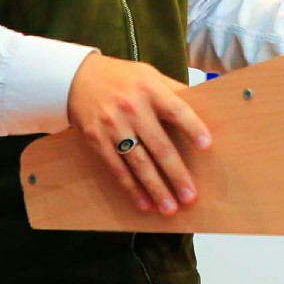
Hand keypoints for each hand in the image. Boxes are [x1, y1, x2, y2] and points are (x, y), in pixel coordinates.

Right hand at [65, 52, 210, 215]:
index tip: (207, 146)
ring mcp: (113, 125)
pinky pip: (117, 168)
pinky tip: (144, 203)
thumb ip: (172, 91)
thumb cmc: (122, 78)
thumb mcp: (149, 75)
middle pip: (159, 145)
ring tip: (170, 208)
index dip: (192, 127)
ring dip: (156, 188)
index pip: (176, 110)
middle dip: (176, 174)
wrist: (77, 79)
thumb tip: (203, 107)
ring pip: (139, 163)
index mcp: (150, 89)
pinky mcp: (97, 140)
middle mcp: (132, 108)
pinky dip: (131, 188)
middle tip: (190, 196)